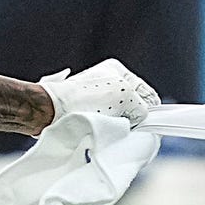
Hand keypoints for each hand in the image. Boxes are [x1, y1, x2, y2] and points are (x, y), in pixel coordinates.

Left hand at [40, 59, 157, 127]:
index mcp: (116, 71)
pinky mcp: (86, 114)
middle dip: (134, 117)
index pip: (146, 92)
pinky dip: (109, 131)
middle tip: (133, 127)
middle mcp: (106, 82)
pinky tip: (106, 133)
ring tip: (115, 130)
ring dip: (121, 125)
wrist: (53, 112)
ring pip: (120, 117)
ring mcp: (95, 99)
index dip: (150, 108)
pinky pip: (106, 125)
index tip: (149, 122)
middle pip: (133, 105)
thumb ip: (142, 105)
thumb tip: (141, 118)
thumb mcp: (126, 95)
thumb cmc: (87, 99)